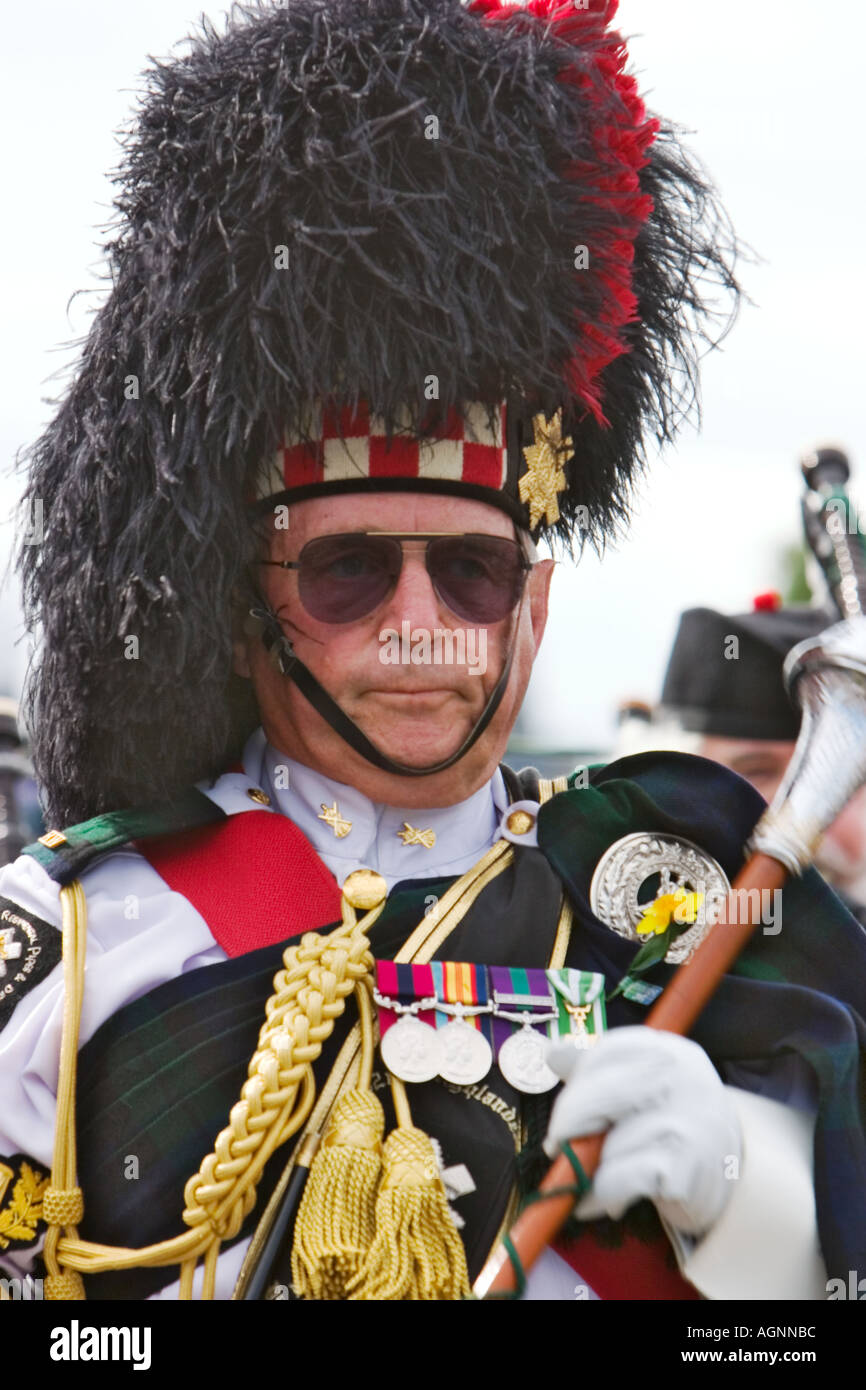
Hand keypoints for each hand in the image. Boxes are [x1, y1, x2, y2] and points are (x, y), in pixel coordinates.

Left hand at [543, 1027, 741, 1235]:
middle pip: (594, 1096)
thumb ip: (598, 1068)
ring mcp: (684, 1122)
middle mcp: (679, 1078)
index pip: (603, 1053)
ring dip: (588, 1171)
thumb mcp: (644, 1086)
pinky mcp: (682, 1168)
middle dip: (566, 1127)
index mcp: (667, 1050)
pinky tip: (610, 1200)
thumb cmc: (674, 1124)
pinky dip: (602, 1196)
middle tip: (558, 1148)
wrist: (734, 1177)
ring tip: (599, 1179)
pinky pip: (616, 1181)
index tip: (566, 1111)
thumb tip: (552, 1052)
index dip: (574, 1085)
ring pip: (603, 1145)